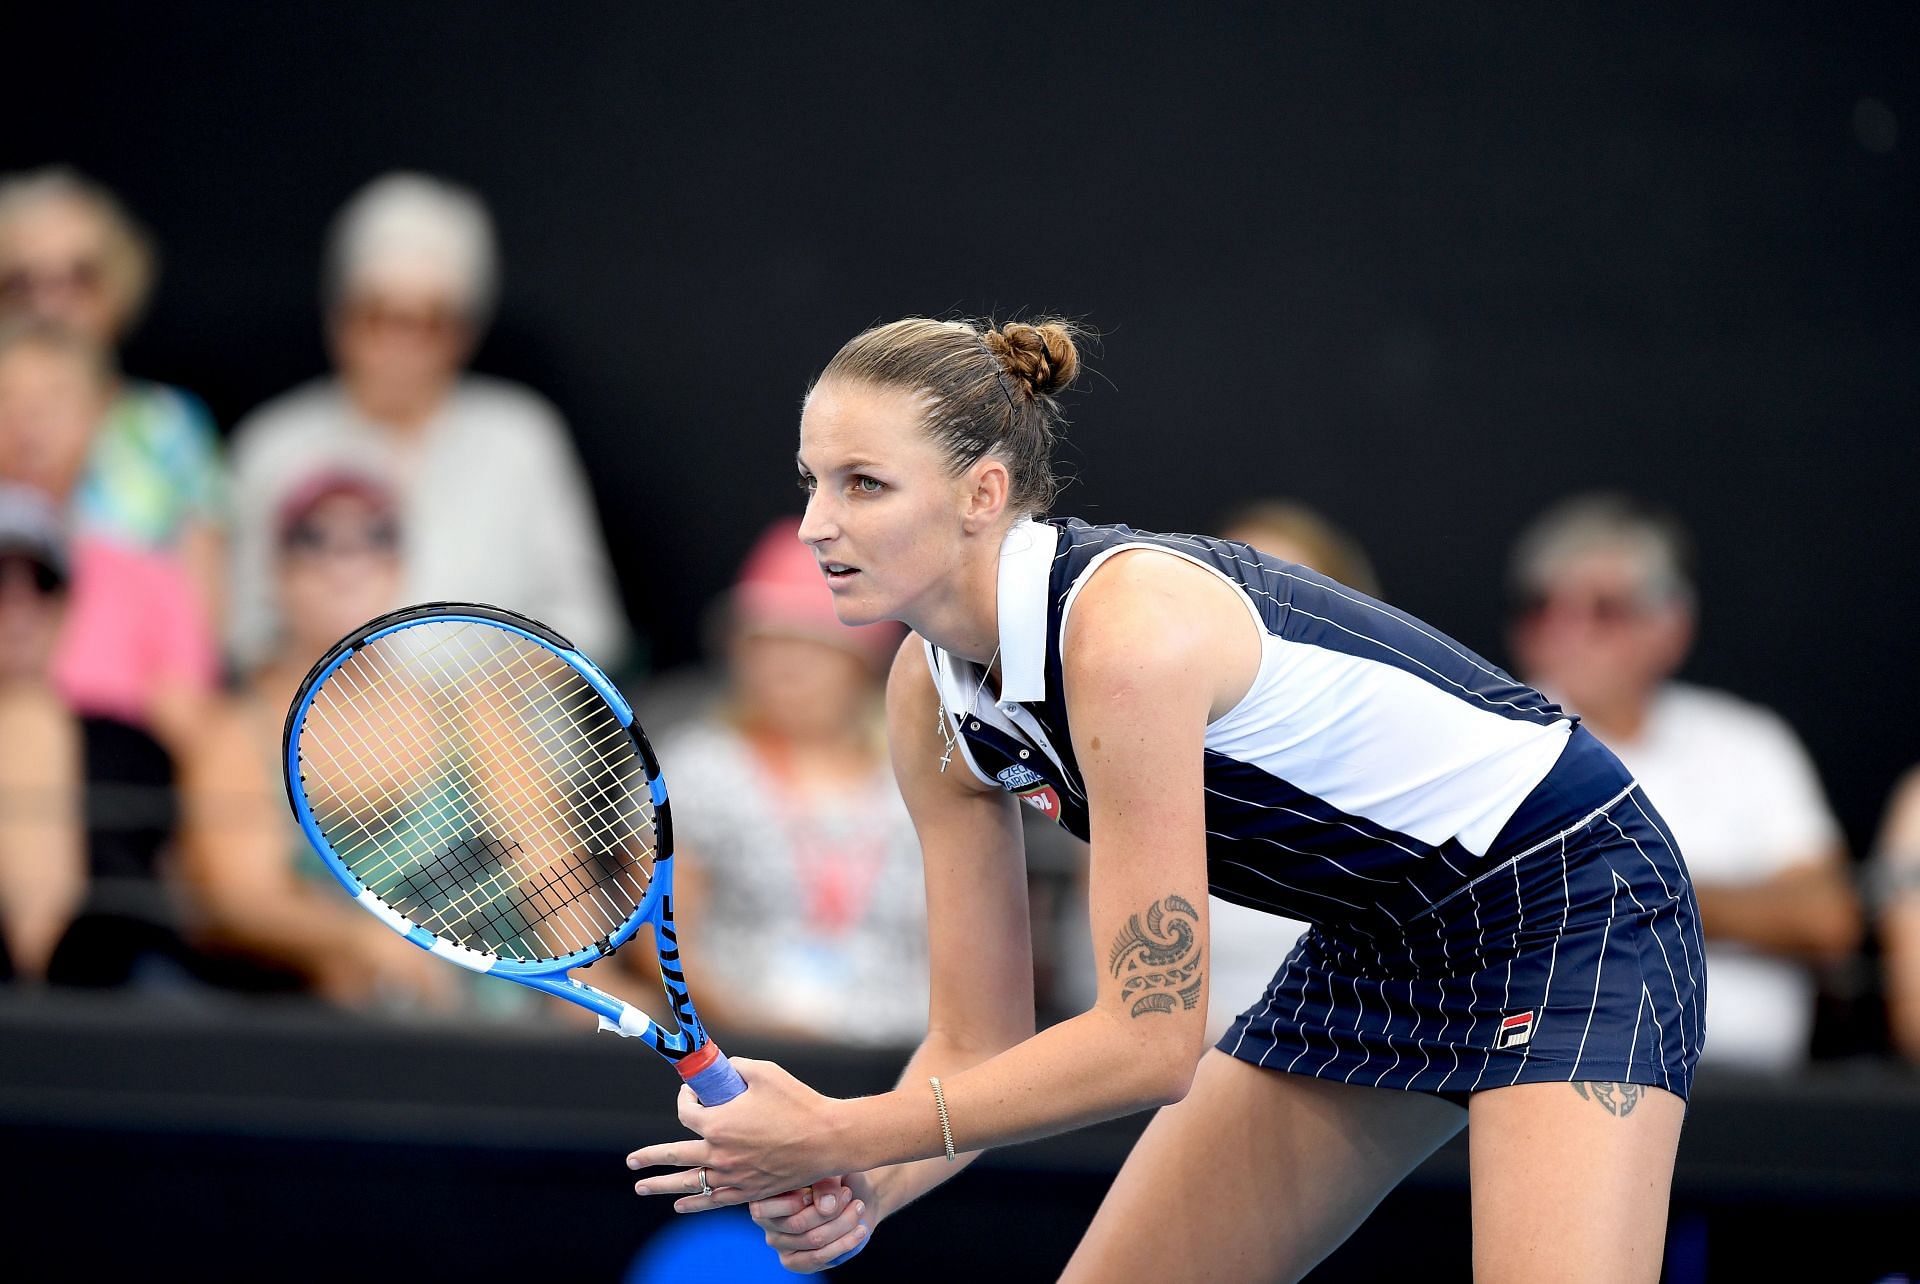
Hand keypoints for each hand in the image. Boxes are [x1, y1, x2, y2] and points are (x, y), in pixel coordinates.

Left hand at [625, 1057, 850, 1208]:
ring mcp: (733, 1176)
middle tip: (632, 1161)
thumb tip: (720, 1068)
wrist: (827, 1139)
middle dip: (650, 1156)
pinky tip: (680, 1206)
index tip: (692, 1093)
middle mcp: (719, 1153)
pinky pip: (713, 1200)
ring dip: (662, 1185)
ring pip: (689, 1182)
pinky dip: (694, 1204)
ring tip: (641, 1186)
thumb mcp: (764, 1072)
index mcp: (718, 1123)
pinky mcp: (748, 1190)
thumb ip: (735, 1067)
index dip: (685, 1099)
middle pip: (674, 1155)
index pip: (686, 1113)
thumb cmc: (797, 1102)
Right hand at [748, 1174, 876, 1273]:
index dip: (796, 1199)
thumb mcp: (832, 1169)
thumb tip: (826, 1207)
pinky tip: (859, 1230)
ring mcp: (779, 1243)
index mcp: (765, 1193)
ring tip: (858, 1207)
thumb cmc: (835, 1176)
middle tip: (849, 1194)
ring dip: (843, 1224)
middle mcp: (767, 1220)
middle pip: (797, 1224)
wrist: (853, 1194)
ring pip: (813, 1240)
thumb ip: (826, 1181)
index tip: (823, 1183)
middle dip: (830, 1210)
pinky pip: (818, 1258)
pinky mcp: (796, 1262)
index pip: (766, 1206)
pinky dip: (844, 1244)